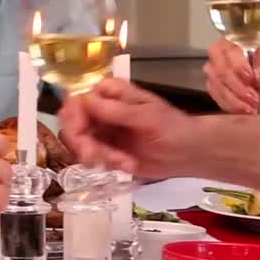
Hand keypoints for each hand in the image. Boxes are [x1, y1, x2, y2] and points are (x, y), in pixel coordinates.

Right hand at [58, 78, 198, 179]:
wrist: (188, 153)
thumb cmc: (173, 128)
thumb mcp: (148, 117)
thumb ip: (117, 111)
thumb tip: (85, 101)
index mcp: (109, 92)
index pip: (76, 100)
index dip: (73, 119)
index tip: (82, 136)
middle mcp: (99, 108)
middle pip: (70, 123)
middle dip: (82, 144)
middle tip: (97, 160)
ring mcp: (100, 129)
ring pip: (77, 143)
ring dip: (98, 157)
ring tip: (126, 164)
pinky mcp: (103, 149)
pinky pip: (90, 157)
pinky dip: (106, 164)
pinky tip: (128, 166)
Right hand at [203, 40, 259, 113]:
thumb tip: (258, 77)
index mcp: (231, 42)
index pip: (229, 53)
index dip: (239, 66)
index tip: (252, 78)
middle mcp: (216, 55)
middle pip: (220, 72)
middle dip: (238, 87)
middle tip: (255, 97)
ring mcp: (212, 73)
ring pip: (218, 87)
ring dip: (235, 100)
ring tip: (252, 107)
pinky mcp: (212, 89)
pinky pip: (218, 99)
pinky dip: (232, 106)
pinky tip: (245, 110)